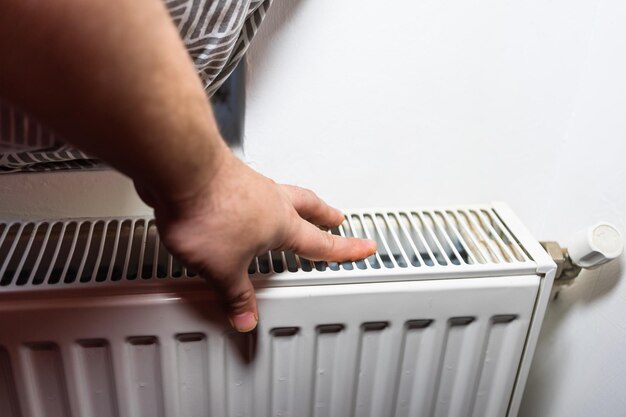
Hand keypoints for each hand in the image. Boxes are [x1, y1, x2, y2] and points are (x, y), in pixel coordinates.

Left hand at [137, 145, 375, 331]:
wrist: (181, 170)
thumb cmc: (208, 212)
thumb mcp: (223, 268)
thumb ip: (235, 294)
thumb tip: (244, 316)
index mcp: (281, 223)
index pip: (321, 243)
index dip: (346, 249)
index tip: (364, 247)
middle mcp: (271, 199)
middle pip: (308, 206)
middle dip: (325, 214)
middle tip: (336, 217)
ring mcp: (249, 184)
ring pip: (283, 192)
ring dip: (294, 201)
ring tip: (291, 208)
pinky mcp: (227, 176)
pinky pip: (252, 186)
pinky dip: (258, 195)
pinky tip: (243, 202)